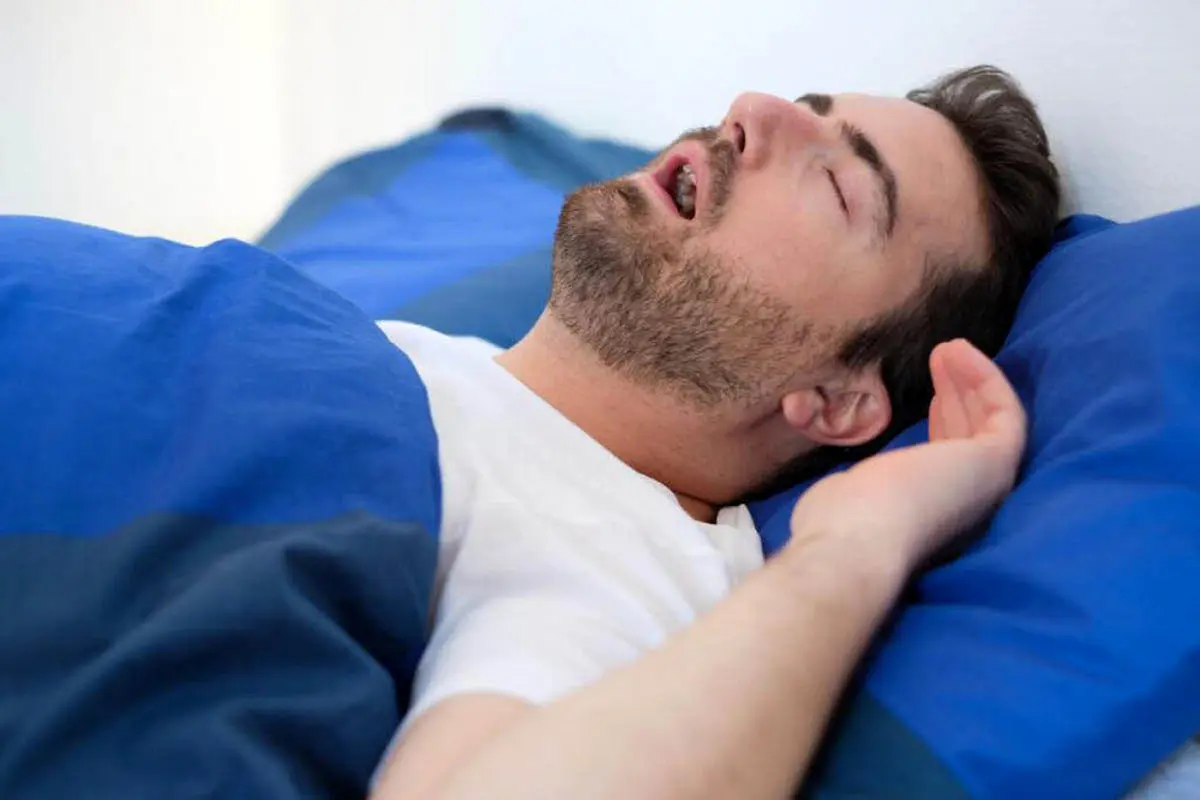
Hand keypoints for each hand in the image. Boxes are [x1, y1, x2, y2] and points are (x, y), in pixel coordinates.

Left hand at [787, 339, 1026, 572]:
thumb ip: (862, 489)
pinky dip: (986, 379)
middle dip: (958, 397)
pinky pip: (1005, 412)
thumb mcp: (848, 496)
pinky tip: (959, 351)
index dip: (943, 424)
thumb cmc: (839, 523)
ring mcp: (985, 485)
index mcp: (932, 515)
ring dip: (970, 381)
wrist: (854, 543)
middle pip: (969, 439)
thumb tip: (850, 487)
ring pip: (988, 423)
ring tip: (948, 348)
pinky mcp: (996, 463)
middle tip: (941, 360)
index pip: (946, 463)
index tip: (931, 396)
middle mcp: (967, 505)